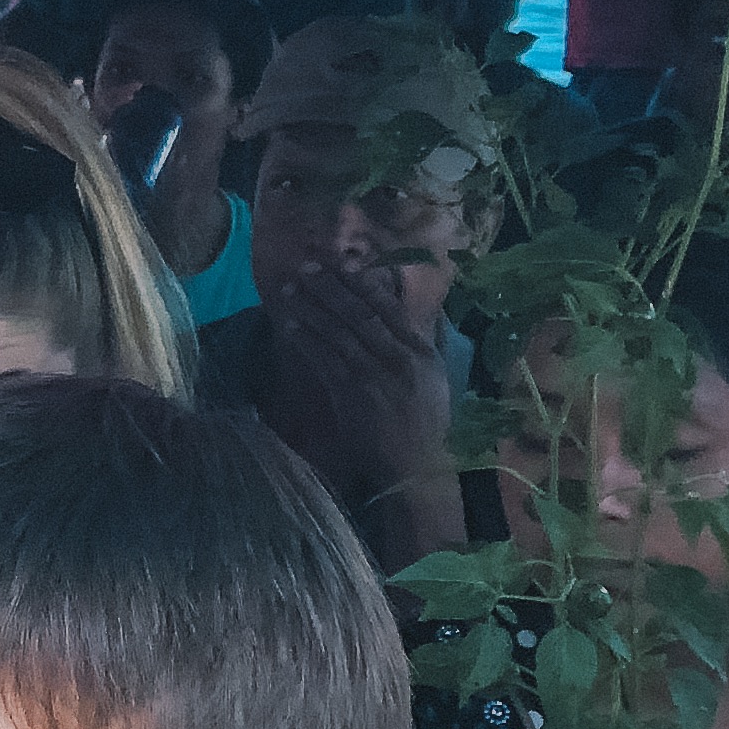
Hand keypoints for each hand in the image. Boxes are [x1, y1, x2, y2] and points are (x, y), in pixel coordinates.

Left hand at [266, 261, 454, 492]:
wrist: (417, 466)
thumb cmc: (428, 420)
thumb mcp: (438, 376)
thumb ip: (431, 339)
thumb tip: (427, 307)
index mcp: (421, 351)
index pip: (389, 308)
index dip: (363, 283)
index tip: (342, 262)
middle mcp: (398, 358)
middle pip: (359, 314)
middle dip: (330, 288)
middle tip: (306, 267)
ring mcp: (374, 377)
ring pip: (338, 334)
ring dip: (312, 310)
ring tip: (289, 290)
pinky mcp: (351, 396)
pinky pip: (325, 362)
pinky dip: (308, 342)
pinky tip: (290, 326)